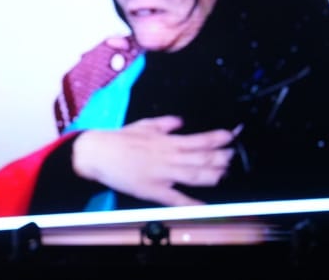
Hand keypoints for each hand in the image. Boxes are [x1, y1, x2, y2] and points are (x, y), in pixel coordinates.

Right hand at [70, 115, 237, 206]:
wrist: (96, 153)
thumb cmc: (117, 139)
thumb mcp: (142, 124)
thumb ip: (164, 123)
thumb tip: (180, 121)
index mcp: (164, 141)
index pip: (197, 139)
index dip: (216, 138)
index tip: (230, 137)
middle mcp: (167, 157)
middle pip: (200, 158)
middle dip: (220, 157)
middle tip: (232, 156)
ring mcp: (161, 174)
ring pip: (193, 175)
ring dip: (212, 174)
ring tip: (224, 173)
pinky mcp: (152, 190)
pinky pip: (175, 198)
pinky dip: (191, 203)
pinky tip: (205, 206)